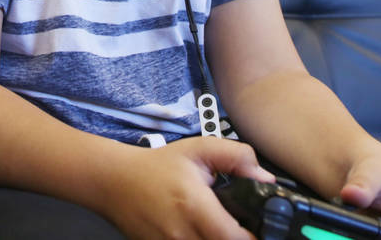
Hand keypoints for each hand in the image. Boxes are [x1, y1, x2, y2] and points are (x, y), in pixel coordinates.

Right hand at [98, 137, 273, 239]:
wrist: (116, 182)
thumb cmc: (157, 167)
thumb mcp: (198, 149)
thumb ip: (236, 157)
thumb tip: (264, 178)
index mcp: (195, 207)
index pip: (237, 238)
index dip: (253, 235)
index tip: (258, 226)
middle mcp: (182, 234)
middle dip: (237, 238)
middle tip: (240, 227)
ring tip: (219, 227)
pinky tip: (203, 231)